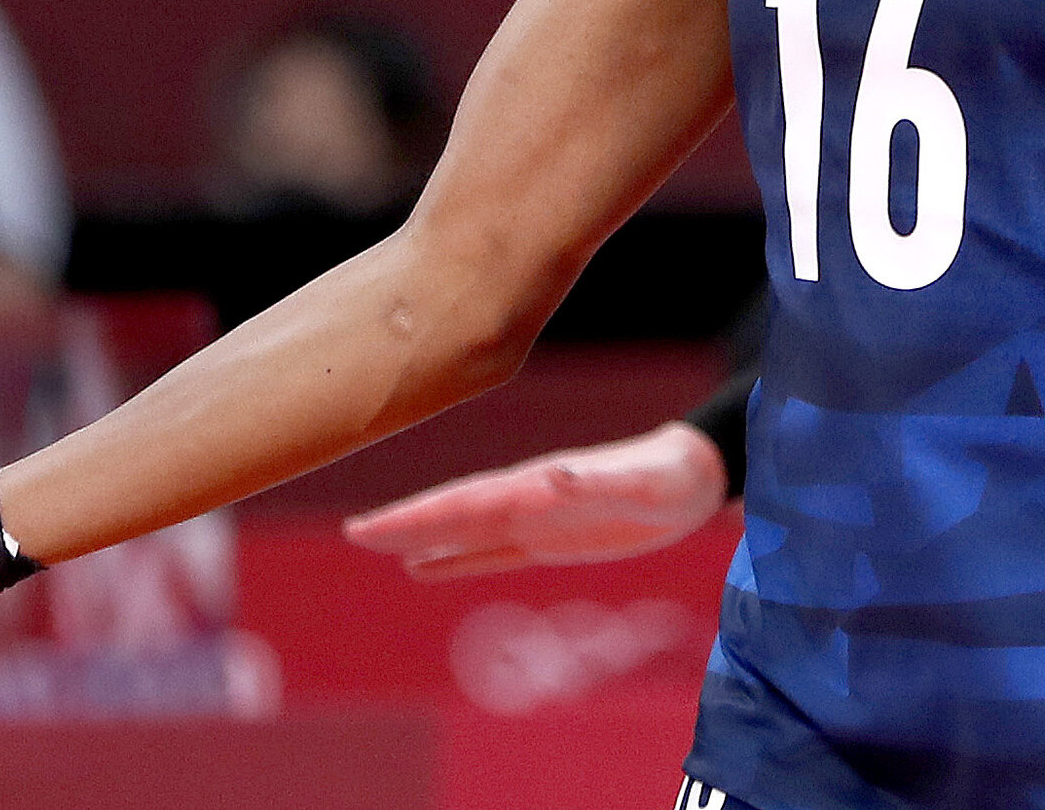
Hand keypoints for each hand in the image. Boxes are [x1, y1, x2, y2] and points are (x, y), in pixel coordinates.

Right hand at [343, 421, 728, 579]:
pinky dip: (455, 559)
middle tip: (352, 535)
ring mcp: (534, 518)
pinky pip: (493, 553)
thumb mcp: (640, 483)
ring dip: (420, 537)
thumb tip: (550, 477)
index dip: (418, 514)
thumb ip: (596, 482)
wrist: (691, 477)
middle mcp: (526, 498)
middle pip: (453, 513)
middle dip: (403, 522)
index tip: (372, 525)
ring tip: (373, 545)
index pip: (465, 502)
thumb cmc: (669, 478)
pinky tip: (424, 566)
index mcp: (536, 485)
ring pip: (465, 531)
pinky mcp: (550, 540)